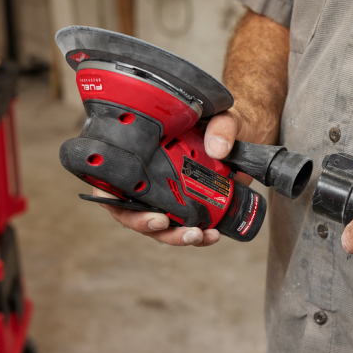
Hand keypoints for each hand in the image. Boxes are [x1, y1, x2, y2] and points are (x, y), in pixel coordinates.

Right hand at [96, 106, 255, 246]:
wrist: (243, 136)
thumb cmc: (220, 121)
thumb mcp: (222, 116)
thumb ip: (221, 125)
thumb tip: (217, 149)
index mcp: (143, 154)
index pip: (111, 177)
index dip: (109, 197)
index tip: (123, 204)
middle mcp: (150, 179)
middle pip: (133, 211)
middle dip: (147, 224)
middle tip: (163, 223)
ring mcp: (168, 197)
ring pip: (160, 226)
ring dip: (174, 236)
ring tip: (195, 235)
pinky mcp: (188, 208)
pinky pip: (185, 228)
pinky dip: (198, 236)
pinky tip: (212, 234)